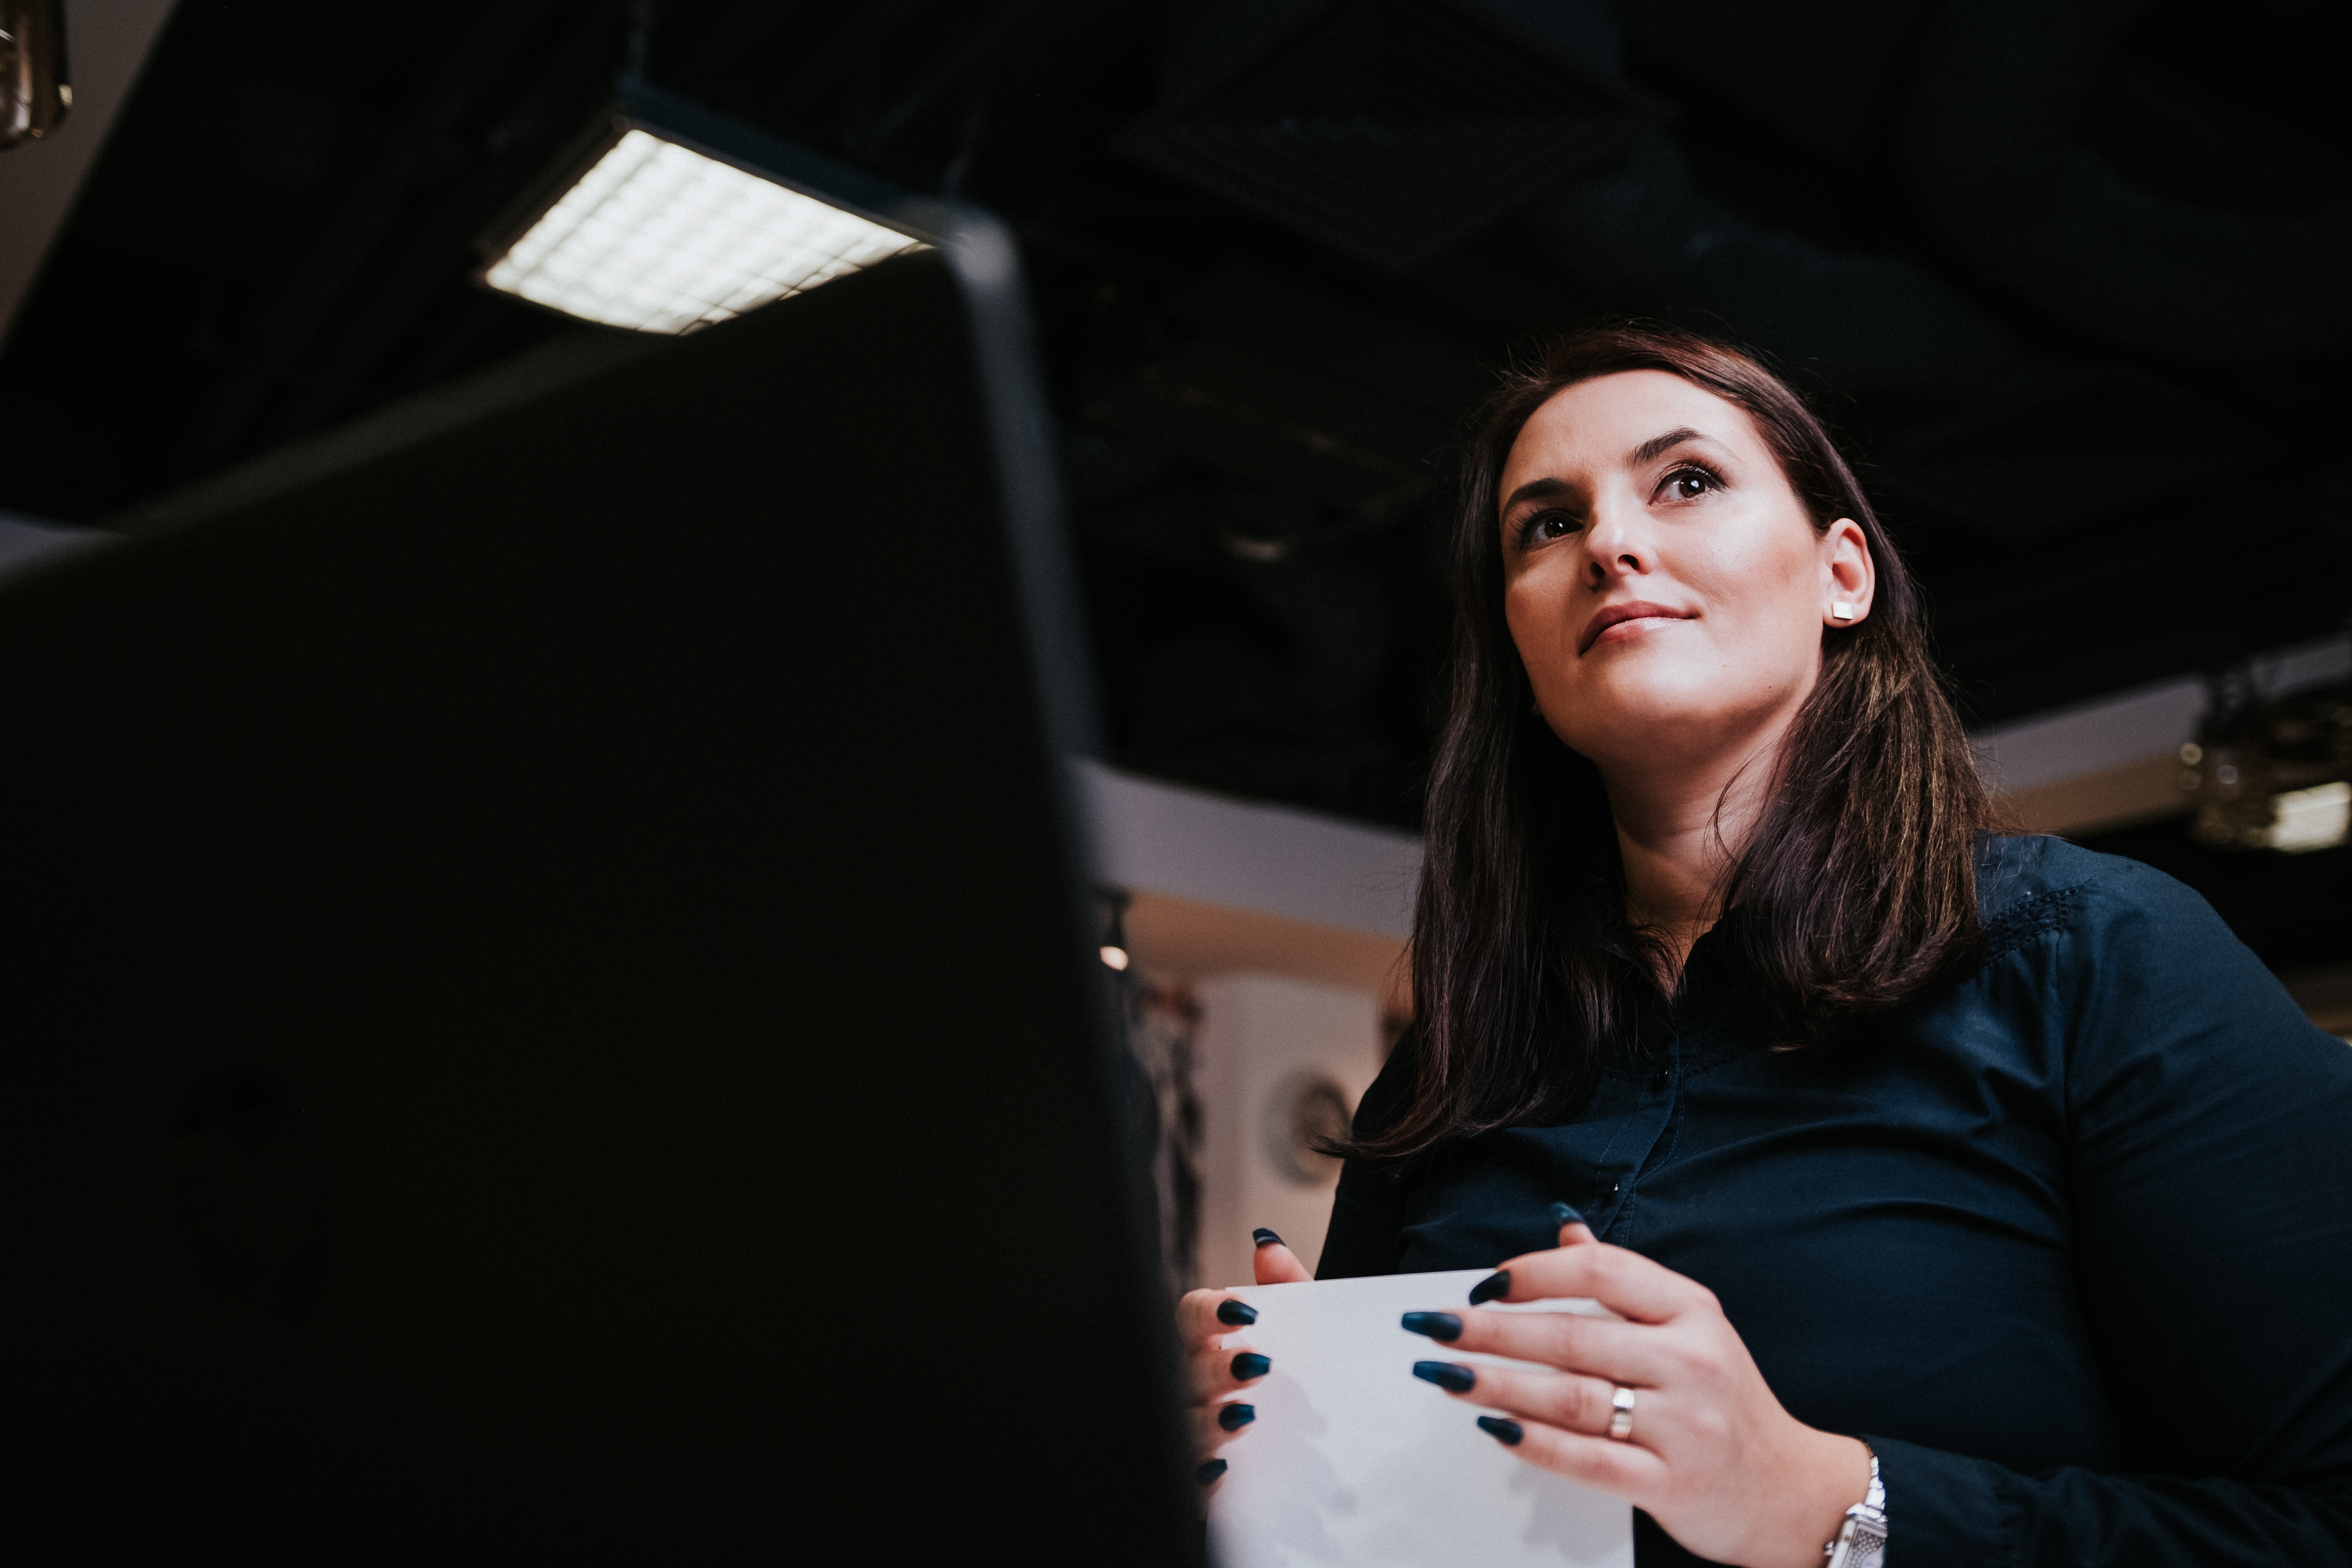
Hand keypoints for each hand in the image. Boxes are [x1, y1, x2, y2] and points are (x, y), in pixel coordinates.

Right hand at [1175, 1228, 1311, 1486]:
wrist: (1333, 1448)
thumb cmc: (1303, 1381)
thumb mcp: (1308, 1333)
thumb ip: (1289, 1287)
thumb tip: (1267, 1245)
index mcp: (1215, 1344)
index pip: (1191, 1315)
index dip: (1209, 1310)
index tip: (1244, 1311)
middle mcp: (1198, 1386)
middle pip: (1185, 1369)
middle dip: (1215, 1367)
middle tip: (1255, 1367)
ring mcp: (1197, 1431)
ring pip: (1181, 1423)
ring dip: (1207, 1420)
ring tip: (1244, 1418)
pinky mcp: (1207, 1479)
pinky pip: (1191, 1478)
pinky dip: (1203, 1474)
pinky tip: (1225, 1470)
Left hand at [1403, 1213, 1867, 1567]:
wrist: (1790, 1491)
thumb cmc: (1724, 1403)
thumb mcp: (1689, 1327)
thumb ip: (1623, 1280)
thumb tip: (1563, 1228)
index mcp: (1691, 1310)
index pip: (1601, 1270)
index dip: (1533, 1272)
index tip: (1481, 1284)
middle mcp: (1691, 1360)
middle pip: (1571, 1335)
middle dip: (1490, 1330)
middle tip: (1431, 1325)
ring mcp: (1685, 1425)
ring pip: (1571, 1396)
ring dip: (1496, 1383)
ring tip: (1443, 1374)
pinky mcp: (1673, 1483)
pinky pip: (1588, 1460)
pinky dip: (1534, 1442)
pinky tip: (1493, 1428)